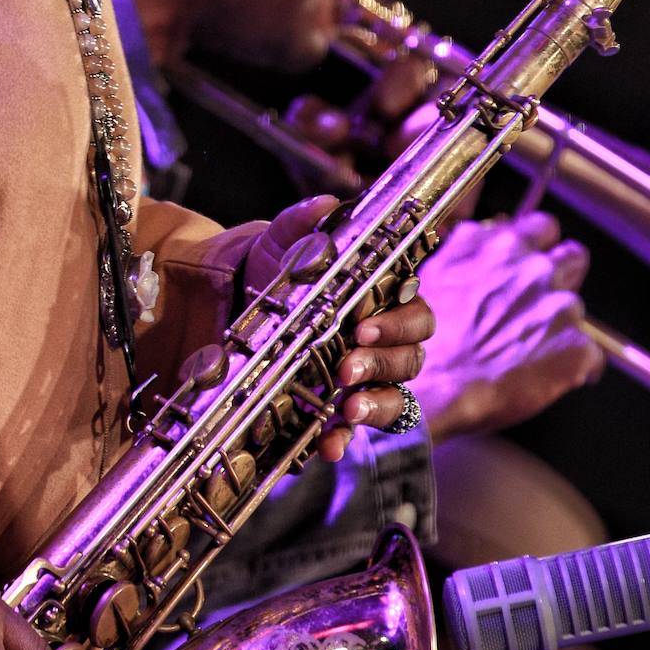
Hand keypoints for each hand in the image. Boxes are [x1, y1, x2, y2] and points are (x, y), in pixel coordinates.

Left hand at [243, 195, 435, 463]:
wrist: (235, 300)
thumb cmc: (276, 266)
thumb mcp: (282, 240)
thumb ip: (303, 222)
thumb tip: (326, 205)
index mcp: (381, 299)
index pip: (414, 313)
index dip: (397, 324)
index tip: (363, 326)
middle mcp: (382, 340)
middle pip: (409, 357)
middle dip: (381, 363)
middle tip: (346, 367)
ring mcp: (364, 377)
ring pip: (392, 395)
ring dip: (372, 403)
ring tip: (345, 407)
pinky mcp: (337, 407)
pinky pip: (353, 428)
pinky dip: (343, 438)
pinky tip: (328, 444)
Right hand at [414, 211, 604, 442]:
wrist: (427, 388)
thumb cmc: (423, 339)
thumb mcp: (436, 274)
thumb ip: (470, 253)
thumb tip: (485, 243)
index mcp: (498, 246)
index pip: (541, 227)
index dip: (538, 246)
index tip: (532, 261)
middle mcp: (531, 267)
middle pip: (573, 257)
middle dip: (563, 276)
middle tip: (541, 303)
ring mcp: (557, 305)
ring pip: (576, 309)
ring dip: (559, 326)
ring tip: (530, 351)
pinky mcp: (575, 347)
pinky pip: (588, 356)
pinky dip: (572, 367)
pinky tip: (544, 377)